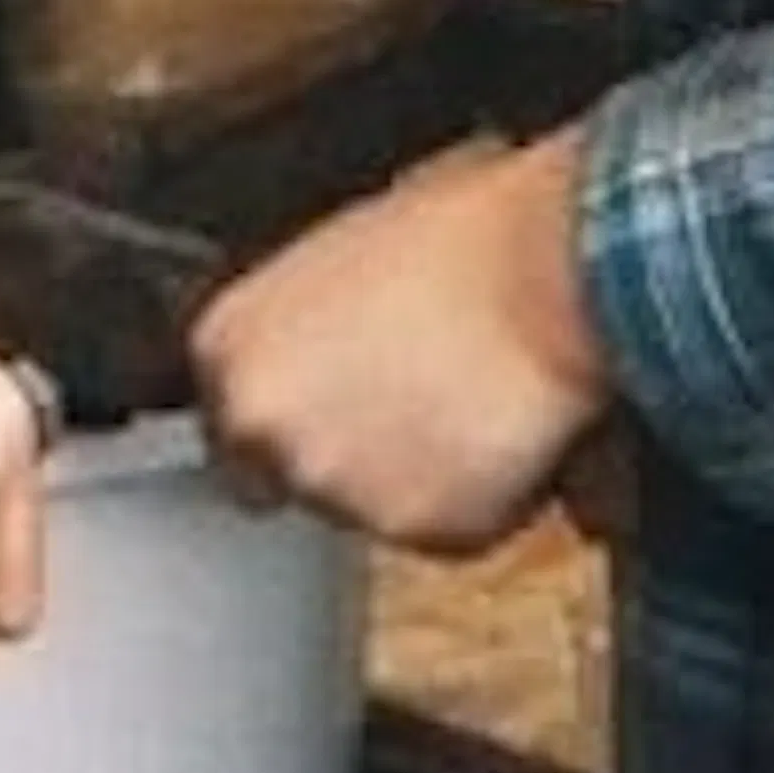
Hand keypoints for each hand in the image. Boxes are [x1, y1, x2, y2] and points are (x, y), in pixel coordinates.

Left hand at [191, 129, 608, 557]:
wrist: (547, 273)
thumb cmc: (458, 241)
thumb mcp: (340, 252)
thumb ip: (297, 322)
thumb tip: (308, 352)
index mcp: (230, 347)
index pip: (226, 426)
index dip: (289, 414)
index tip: (325, 402)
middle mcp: (267, 425)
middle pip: (290, 475)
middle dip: (342, 451)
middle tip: (401, 397)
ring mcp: (338, 486)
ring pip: (368, 507)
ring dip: (406, 477)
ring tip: (455, 397)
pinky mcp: (419, 531)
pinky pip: (441, 532)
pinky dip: (470, 501)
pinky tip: (489, 432)